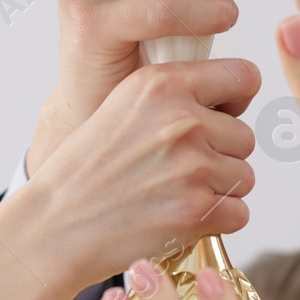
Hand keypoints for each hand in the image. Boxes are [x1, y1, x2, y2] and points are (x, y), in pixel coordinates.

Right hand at [25, 58, 259, 287]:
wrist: (55, 223)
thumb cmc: (84, 171)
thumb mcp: (121, 106)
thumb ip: (172, 95)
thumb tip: (225, 100)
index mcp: (161, 84)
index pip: (243, 76)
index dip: (235, 101)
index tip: (220, 116)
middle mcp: (181, 119)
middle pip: (244, 136)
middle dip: (222, 156)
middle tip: (179, 170)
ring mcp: (192, 165)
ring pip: (244, 176)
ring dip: (219, 191)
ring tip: (174, 194)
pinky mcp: (197, 210)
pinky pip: (239, 213)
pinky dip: (217, 222)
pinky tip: (180, 218)